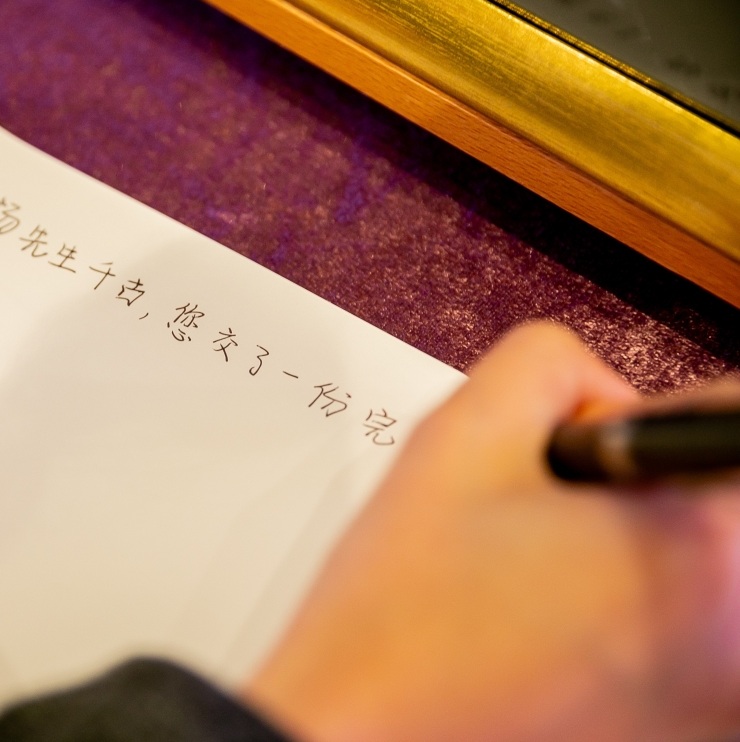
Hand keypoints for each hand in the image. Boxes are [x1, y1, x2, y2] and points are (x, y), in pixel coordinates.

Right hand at [247, 323, 739, 741]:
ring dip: (630, 559)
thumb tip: (601, 393)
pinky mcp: (692, 733)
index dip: (652, 423)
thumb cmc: (403, 619)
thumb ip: (547, 364)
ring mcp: (719, 700)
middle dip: (634, 494)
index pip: (730, 421)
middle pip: (715, 505)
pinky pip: (680, 642)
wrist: (365, 741)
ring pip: (694, 576)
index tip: (606, 450)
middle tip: (541, 525)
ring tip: (531, 590)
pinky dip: (626, 625)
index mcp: (698, 543)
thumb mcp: (458, 438)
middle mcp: (735, 632)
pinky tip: (544, 640)